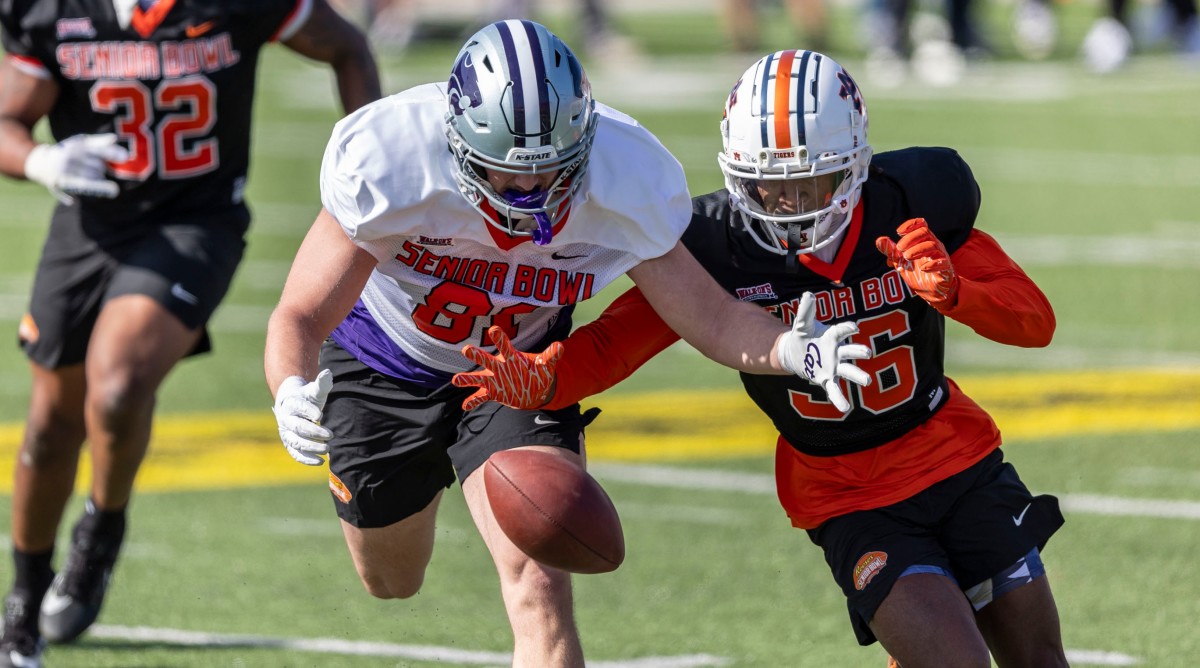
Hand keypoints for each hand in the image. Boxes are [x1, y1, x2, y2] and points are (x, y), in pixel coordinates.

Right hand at [23, 133, 128, 204]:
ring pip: (96, 178)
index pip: (98, 149)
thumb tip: (114, 138)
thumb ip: (98, 141)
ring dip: (98, 179)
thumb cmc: (66, 152)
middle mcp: (71, 157)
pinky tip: (112, 191)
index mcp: (76, 146)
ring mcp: (66, 170)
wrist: (39, 163)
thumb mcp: (79, 143)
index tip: (126, 156)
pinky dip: (99, 189)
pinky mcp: (63, 183)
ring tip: (87, 175)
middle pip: (99, 167)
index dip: (112, 153)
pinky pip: (86, 187)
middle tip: (92, 168)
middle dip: (101, 169)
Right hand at [273, 369, 333, 465]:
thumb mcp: (314, 390)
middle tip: (330, 435)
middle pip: (298, 427)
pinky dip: (306, 459)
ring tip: (327, 448)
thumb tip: (328, 373)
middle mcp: (286, 419)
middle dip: (314, 432)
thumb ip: (322, 383)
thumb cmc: (307, 397)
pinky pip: (295, 453)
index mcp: (291, 403)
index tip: (320, 415)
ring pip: (296, 442)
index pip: (298, 408)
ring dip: (311, 447)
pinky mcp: (289, 443)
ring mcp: (286, 433)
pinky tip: (320, 462)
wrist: (291, 403)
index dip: (308, 411)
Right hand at [452, 326, 562, 410]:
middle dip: (477, 355)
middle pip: (486, 360)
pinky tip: (465, 406)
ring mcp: (494, 379)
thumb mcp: (546, 365)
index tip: (493, 330)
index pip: (505, 345)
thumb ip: (551, 356)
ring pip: (478, 378)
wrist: (532, 387)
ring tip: (456, 380)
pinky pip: (480, 397)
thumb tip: (561, 346)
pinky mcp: (493, 392)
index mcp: (511, 358)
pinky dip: (473, 401)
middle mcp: (499, 367)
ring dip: (467, 379)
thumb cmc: (537, 372)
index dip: (499, 338)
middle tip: (466, 349)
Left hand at [774, 293, 871, 412]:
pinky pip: (835, 390)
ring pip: (849, 371)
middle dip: (859, 352)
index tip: (854, 327)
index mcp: (832, 336)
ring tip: (867, 381)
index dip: (847, 328)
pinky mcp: (827, 379)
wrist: (797, 352)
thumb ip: (805, 311)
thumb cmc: (804, 336)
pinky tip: (845, 409)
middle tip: (868, 352)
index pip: (841, 331)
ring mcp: (834, 367)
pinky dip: (840, 399)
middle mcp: (837, 352)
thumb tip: (808, 295)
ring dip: (858, 375)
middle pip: (851, 351)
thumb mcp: (801, 323)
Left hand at [875, 218, 959, 309]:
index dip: (910, 225)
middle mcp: (933, 245)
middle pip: (925, 232)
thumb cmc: (917, 271)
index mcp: (923, 240)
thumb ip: (891, 251)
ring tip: (906, 257)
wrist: (930, 291)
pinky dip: (932, 264)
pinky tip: (922, 269)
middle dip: (910, 238)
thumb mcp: (901, 261)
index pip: (921, 225)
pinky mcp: (945, 269)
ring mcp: (941, 256)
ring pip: (932, 245)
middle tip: (899, 248)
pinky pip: (942, 262)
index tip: (898, 232)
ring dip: (917, 250)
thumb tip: (879, 240)